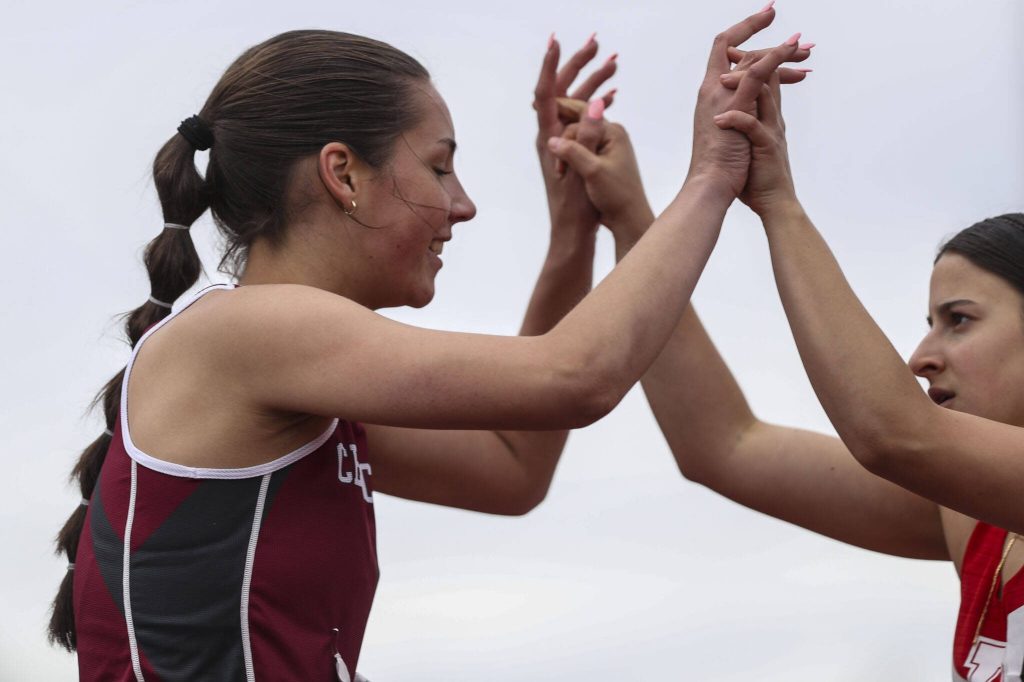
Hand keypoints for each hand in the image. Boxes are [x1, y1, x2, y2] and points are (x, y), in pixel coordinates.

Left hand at [533, 34, 617, 240]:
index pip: (546, 93)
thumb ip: (586, 137)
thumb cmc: (577, 210)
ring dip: (593, 81)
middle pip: (562, 91)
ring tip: (613, 60)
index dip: (551, 66)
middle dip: (578, 65)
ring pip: (576, 103)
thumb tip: (592, 103)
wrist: (573, 236)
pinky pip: (584, 120)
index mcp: (549, 140)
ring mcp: (563, 144)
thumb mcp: (582, 172)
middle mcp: (552, 137)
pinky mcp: (574, 152)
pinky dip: (597, 104)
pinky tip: (611, 94)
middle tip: (595, 42)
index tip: (557, 41)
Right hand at [545, 106, 653, 240]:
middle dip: (561, 135)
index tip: (536, 107)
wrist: (629, 218)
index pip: (581, 112)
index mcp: (613, 132)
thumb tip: (551, 139)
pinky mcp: (603, 159)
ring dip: (565, 149)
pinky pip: (582, 149)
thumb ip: (573, 152)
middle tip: (543, 142)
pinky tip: (560, 164)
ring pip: (579, 138)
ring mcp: (608, 147)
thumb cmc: (616, 195)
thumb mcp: (592, 171)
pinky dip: (570, 155)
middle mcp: (612, 135)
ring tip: (557, 170)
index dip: (558, 108)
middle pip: (579, 123)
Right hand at [687, 8, 801, 197]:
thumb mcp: (730, 134)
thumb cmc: (721, 167)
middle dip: (769, 46)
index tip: (765, 22)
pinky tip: (792, 48)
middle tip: (801, 46)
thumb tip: (748, 111)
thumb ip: (737, 116)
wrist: (712, 185)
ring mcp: (722, 96)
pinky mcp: (736, 106)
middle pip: (740, 55)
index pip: (724, 56)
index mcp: (710, 97)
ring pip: (751, 60)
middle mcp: (712, 91)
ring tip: (804, 46)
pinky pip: (757, 73)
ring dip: (780, 50)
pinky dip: (775, 57)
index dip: (743, 35)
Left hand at [716, 48, 806, 216]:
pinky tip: (720, 120)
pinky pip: (752, 127)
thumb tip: (726, 113)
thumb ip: (744, 124)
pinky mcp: (766, 148)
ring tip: (723, 81)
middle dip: (755, 59)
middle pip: (768, 76)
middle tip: (733, 53)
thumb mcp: (750, 143)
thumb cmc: (757, 177)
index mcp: (768, 116)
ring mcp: (771, 131)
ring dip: (742, 84)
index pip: (764, 76)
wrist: (774, 204)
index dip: (753, 60)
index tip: (734, 51)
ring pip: (763, 95)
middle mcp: (773, 118)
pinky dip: (736, 120)